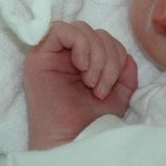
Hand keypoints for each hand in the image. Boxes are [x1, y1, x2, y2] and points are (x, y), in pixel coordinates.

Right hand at [24, 21, 137, 149]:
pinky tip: (82, 67)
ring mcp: (52, 54)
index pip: (105, 37)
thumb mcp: (121, 90)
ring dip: (97, 55)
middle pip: (96, 31)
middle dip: (108, 57)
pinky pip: (60, 29)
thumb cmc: (93, 117)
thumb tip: (127, 55)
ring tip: (92, 82)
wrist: (74, 138)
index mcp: (86, 58)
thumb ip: (126, 69)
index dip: (117, 54)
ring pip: (82, 28)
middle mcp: (67, 53)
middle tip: (101, 87)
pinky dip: (80, 45)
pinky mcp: (38, 57)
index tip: (111, 85)